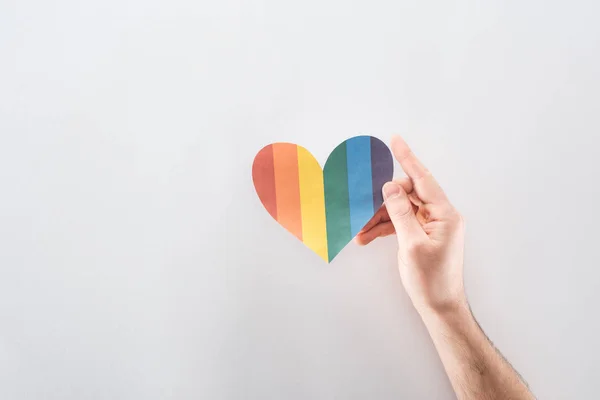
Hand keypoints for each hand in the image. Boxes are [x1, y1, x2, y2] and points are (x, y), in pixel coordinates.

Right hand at [356, 136, 465, 315]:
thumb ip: (400, 212)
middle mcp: (440, 216)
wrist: (439, 306)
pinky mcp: (422, 235)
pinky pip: (400, 223)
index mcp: (445, 214)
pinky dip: (383, 228)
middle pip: (408, 194)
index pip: (424, 180)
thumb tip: (391, 187)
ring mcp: (431, 226)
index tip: (395, 140)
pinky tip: (366, 237)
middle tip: (362, 205)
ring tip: (359, 231)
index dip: (408, 159)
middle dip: (383, 200)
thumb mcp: (412, 245)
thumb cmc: (431, 280)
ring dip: (379, 218)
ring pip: (400, 209)